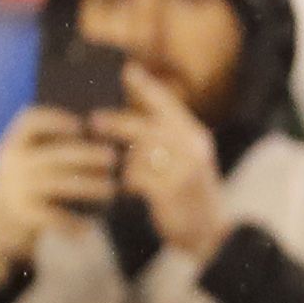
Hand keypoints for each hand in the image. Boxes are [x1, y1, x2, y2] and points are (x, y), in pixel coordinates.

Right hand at [0, 106, 117, 283]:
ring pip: (58, 185)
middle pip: (54, 155)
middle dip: (86, 155)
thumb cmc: (31, 180)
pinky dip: (73, 222)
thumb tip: (100, 131)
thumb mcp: (30, 157)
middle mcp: (12, 164)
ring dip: (88, 186)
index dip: (55, 120)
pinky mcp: (22, 214)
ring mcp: (16, 189)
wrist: (4, 221)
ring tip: (111, 188)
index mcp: (14, 143)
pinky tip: (90, 225)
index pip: (30, 123)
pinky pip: (53, 216)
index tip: (80, 126)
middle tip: (112, 157)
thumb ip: (53, 144)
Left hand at [107, 63, 230, 253]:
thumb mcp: (186, 161)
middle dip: (117, 122)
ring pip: (138, 153)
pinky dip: (126, 182)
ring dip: (121, 161)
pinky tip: (125, 190)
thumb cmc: (190, 195)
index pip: (168, 104)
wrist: (210, 233)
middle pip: (147, 126)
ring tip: (111, 166)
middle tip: (93, 120)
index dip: (146, 86)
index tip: (127, 69)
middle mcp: (192, 147)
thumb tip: (124, 123)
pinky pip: (137, 178)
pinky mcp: (171, 189)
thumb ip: (164, 141)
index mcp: (194, 135)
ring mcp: (184, 168)